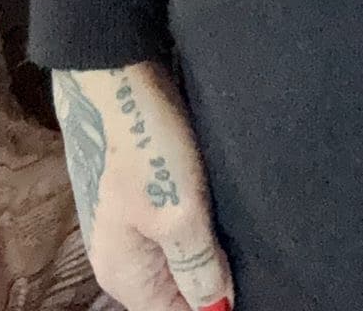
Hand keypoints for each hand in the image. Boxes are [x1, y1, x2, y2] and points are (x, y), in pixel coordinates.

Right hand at [52, 58, 234, 310]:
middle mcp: (120, 256)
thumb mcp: (180, 213)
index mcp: (124, 275)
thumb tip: (217, 307)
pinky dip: (196, 217)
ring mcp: (126, 220)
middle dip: (212, 274)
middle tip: (249, 248)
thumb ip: (198, 268)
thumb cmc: (145, 143)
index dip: (216, 301)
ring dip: (206, 244)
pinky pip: (172, 220)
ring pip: (176, 252)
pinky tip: (220, 198)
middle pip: (175, 287)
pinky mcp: (138, 188)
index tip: (249, 279)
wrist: (112, 75)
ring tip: (237, 222)